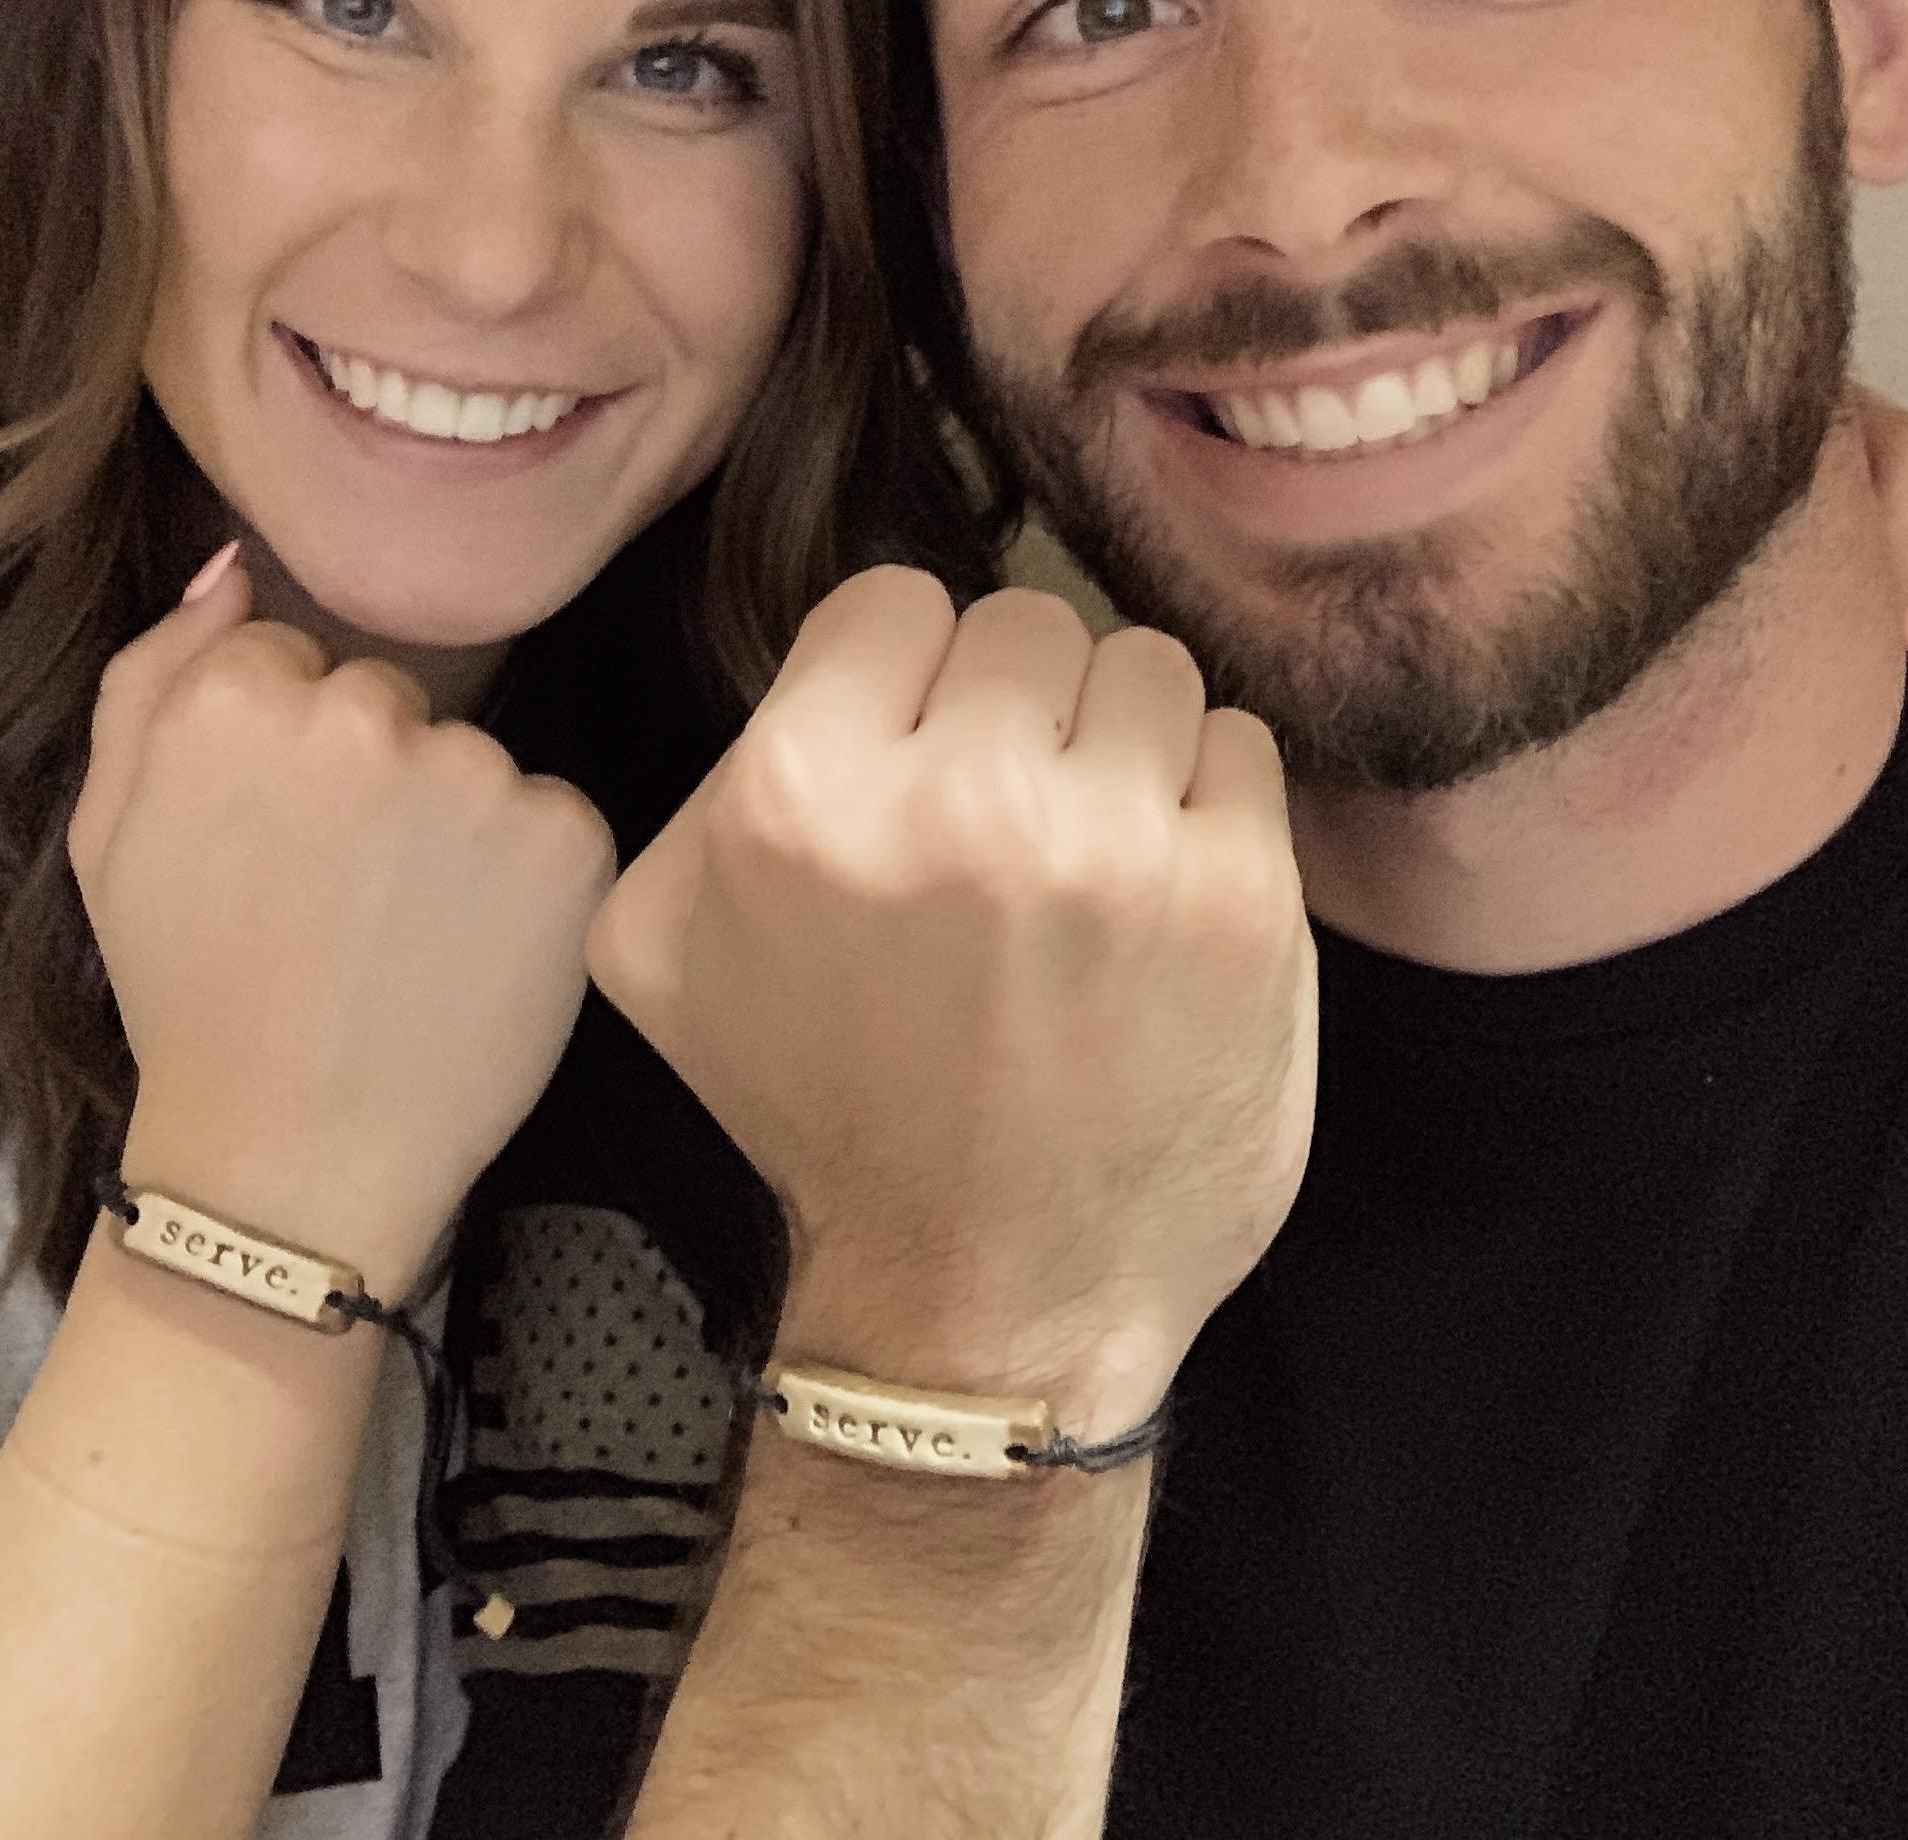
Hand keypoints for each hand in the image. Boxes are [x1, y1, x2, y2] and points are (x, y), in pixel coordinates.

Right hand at [70, 545, 615, 1296]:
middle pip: (387, 699)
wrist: (290, 1168)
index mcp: (237, 699)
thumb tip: (233, 563)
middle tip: (335, 899)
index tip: (268, 840)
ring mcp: (474, 772)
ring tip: (400, 937)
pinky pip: (550, 819)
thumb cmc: (191, 999)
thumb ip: (155, 673)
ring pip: (471, 760)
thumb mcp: (108, 834)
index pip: (290, 656)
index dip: (278, 753)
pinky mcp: (568, 834)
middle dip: (368, 777)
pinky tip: (470, 954)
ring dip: (450, 827)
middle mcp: (361, 713)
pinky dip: (525, 878)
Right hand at [587, 571, 1316, 1438]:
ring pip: (1147, 667)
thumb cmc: (829, 1116)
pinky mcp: (1239, 898)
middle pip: (1029, 625)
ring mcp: (1113, 849)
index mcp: (802, 801)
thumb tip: (821, 677)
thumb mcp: (667, 951)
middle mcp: (959, 806)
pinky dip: (1208, 807)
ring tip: (1093, 858)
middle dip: (1021, 711)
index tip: (918, 759)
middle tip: (1010, 823)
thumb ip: (715, 781)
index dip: (906, 679)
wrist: (988, 1304)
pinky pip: (1239, 747)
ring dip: (1123, 748)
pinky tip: (1162, 901)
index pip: (895, 603)